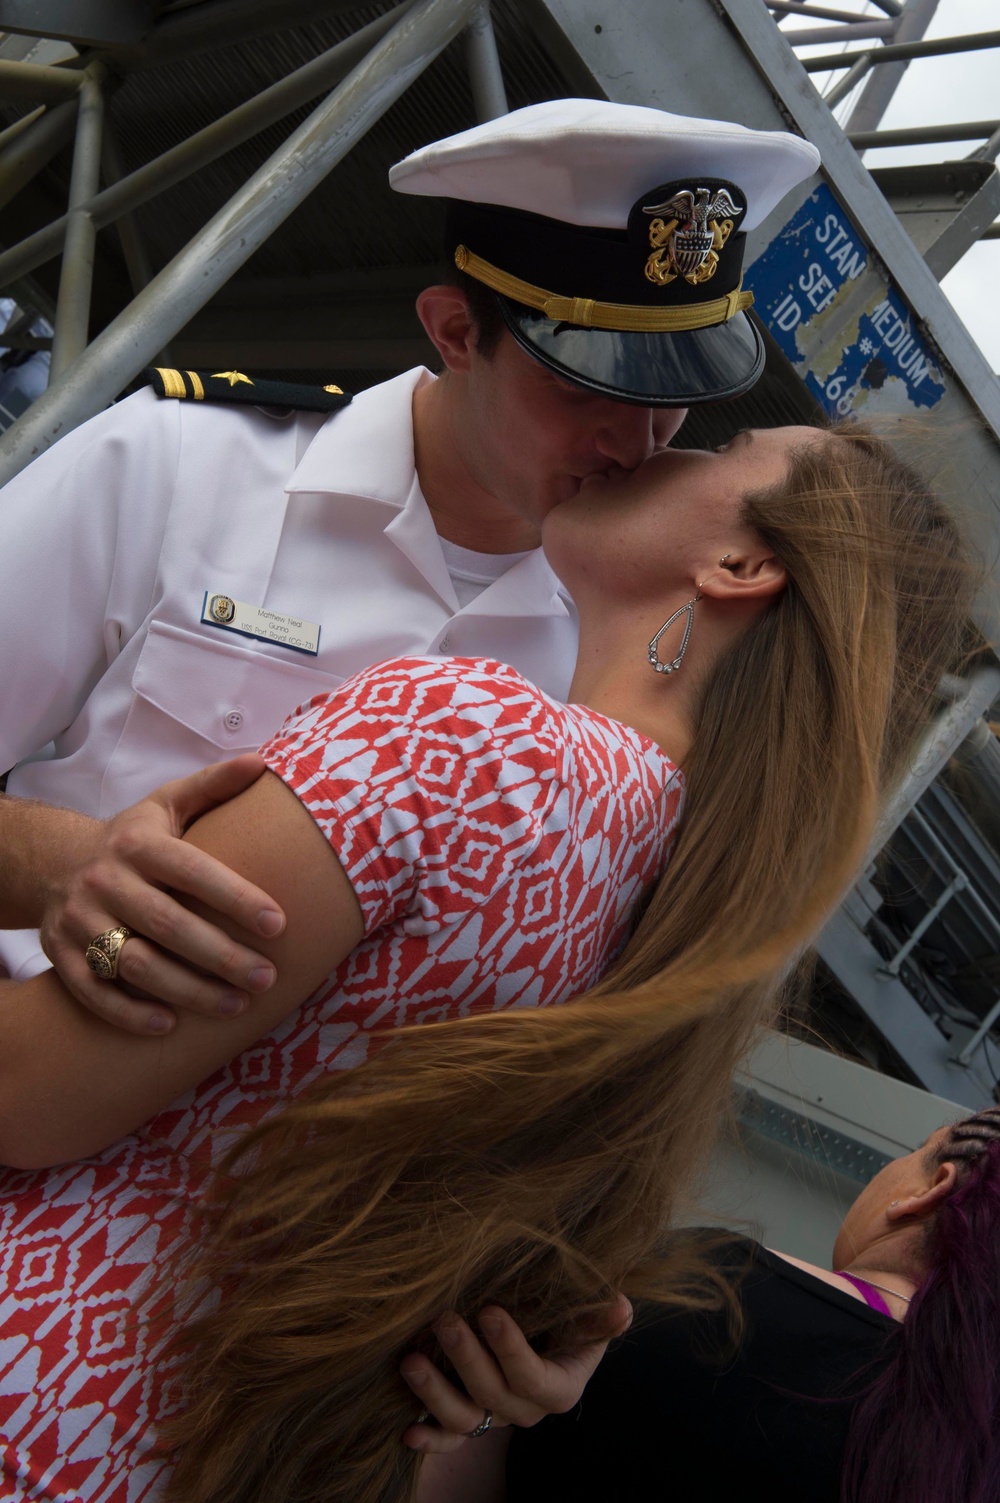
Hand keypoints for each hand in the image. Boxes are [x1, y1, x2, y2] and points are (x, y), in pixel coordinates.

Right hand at [39, 755, 285, 1034]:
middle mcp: (106, 881)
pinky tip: (169, 1027)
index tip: (278, 924)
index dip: (236, 897)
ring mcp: (80, 921)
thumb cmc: (133, 838)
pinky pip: (93, 993)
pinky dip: (128, 1013)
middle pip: (168, 925)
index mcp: (138, 843)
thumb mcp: (167, 804)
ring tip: (236, 1005)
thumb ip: (213, 786)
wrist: (54, 863)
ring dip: (187, 991)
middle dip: (221, 956)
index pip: (193, 871)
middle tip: (267, 977)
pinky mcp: (61, 956)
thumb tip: (261, 762)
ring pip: (135, 964)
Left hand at [399, 1296, 631, 1453]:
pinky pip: (450, 1439)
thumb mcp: (587, 1317)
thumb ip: (600, 1316)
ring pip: (466, 1418)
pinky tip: (407, 1432)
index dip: (510, 1349)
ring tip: (410, 1362)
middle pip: (493, 1393)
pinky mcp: (471, 1419)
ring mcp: (495, 1417)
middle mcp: (526, 1409)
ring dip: (435, 1394)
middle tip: (445, 1319)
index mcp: (559, 1388)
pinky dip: (430, 1440)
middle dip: (467, 1358)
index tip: (488, 1311)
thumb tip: (620, 1306)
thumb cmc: (568, 1321)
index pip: (532, 1376)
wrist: (547, 1337)